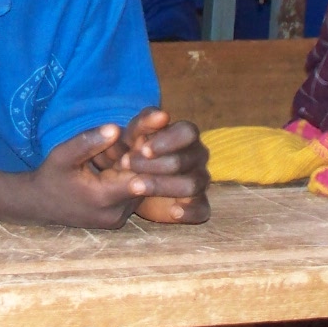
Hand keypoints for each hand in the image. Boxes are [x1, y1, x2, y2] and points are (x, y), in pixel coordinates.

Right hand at [24, 124, 147, 228]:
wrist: (39, 204)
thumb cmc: (51, 176)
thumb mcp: (63, 155)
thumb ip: (88, 142)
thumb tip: (116, 128)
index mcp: (102, 198)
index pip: (139, 178)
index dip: (146, 157)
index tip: (150, 139)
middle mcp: (115, 214)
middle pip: (144, 185)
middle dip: (147, 161)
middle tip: (152, 139)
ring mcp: (117, 219)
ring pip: (142, 191)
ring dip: (143, 171)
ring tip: (146, 148)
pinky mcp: (118, 220)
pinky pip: (133, 197)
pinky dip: (134, 179)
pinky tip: (133, 162)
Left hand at [98, 108, 211, 223]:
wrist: (128, 185)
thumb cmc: (132, 153)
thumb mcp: (131, 137)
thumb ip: (144, 124)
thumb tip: (163, 115)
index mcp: (186, 135)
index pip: (187, 132)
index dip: (167, 140)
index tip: (142, 148)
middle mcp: (197, 156)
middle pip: (184, 160)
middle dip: (154, 164)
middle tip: (125, 166)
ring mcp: (200, 181)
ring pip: (192, 184)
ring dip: (162, 185)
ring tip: (134, 186)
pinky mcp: (198, 206)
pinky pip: (202, 209)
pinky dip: (189, 211)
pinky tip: (173, 211)